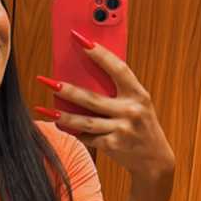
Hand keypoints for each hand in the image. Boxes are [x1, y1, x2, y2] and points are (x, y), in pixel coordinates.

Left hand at [35, 30, 174, 184]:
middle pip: (92, 99)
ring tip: (45, 109)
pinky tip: (59, 124)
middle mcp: (131, 111)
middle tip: (47, 81)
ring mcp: (122, 130)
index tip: (81, 40)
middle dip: (67, 90)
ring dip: (63, 115)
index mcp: (138, 94)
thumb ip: (118, 90)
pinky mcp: (113, 145)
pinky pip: (88, 136)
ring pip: (85, 121)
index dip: (100, 54)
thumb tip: (84, 73)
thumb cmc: (141, 124)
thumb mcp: (137, 103)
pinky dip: (73, 131)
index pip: (118, 69)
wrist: (155, 159)